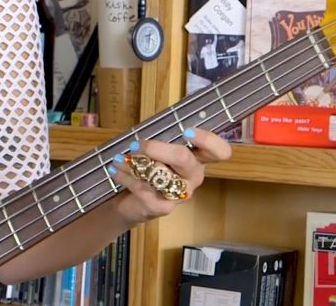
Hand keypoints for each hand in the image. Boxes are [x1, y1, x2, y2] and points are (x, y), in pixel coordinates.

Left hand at [108, 128, 231, 225]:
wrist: (132, 202)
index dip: (208, 140)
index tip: (187, 130)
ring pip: (157, 172)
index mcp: (197, 158)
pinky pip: (142, 187)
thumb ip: (159, 139)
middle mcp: (193, 176)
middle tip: (135, 145)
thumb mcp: (156, 151)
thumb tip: (147, 128)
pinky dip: (125, 176)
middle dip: (155, 147)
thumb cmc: (148, 168)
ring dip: (133, 163)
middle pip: (183, 158)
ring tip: (118, 159)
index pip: (219, 151)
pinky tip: (115, 171)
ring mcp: (180, 194)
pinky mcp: (163, 207)